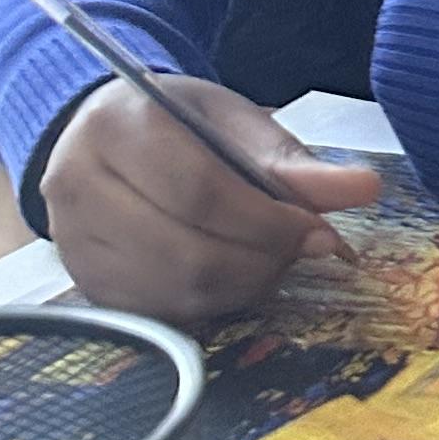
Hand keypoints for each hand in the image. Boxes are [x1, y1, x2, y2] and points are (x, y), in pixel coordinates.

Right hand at [39, 76, 382, 327]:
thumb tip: (363, 189)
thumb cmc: (180, 127)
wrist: (110, 143)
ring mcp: (74, 241)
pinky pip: (162, 314)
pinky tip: (239, 276)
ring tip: (274, 259)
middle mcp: (77, 184)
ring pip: (175, 290)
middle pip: (187, 251)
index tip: (321, 232)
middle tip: (303, 250)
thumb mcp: (235, 124)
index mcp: (114, 124)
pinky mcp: (87, 285)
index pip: (199, 190)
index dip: (268, 221)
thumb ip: (292, 162)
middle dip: (262, 259)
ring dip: (244, 286)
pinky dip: (214, 303)